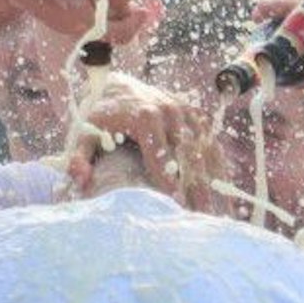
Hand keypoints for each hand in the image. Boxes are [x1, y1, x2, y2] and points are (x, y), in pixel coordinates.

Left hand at [65, 73, 218, 207]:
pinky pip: (212, 143)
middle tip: (201, 218)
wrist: (117, 84)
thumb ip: (78, 156)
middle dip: (197, 189)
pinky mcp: (195, 114)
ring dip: (215, 181)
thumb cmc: (100, 115)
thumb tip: (81, 180)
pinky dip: (219, 167)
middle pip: (189, 156)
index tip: (177, 209)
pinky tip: (224, 192)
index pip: (161, 157)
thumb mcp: (83, 132)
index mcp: (145, 117)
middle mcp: (170, 111)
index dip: (170, 184)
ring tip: (221, 212)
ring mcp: (186, 112)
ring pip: (206, 150)